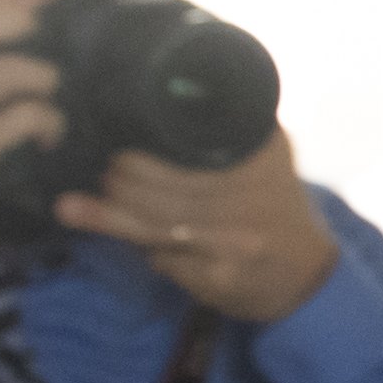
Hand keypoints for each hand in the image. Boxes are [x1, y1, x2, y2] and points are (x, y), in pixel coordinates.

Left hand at [56, 132, 340, 323]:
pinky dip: (139, 248)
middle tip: (103, 174)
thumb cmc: (273, 210)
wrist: (307, 275)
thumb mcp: (267, 160)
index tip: (117, 145)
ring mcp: (239, 241)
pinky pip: (166, 260)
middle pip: (169, 190)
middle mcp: (255, 199)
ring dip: (111, 215)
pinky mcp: (222, 277)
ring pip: (158, 226)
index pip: (194, 152)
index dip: (148, 154)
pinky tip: (112, 236)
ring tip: (75, 206)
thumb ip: (231, 131)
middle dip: (123, 182)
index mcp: (263, 159)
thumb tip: (163, 105)